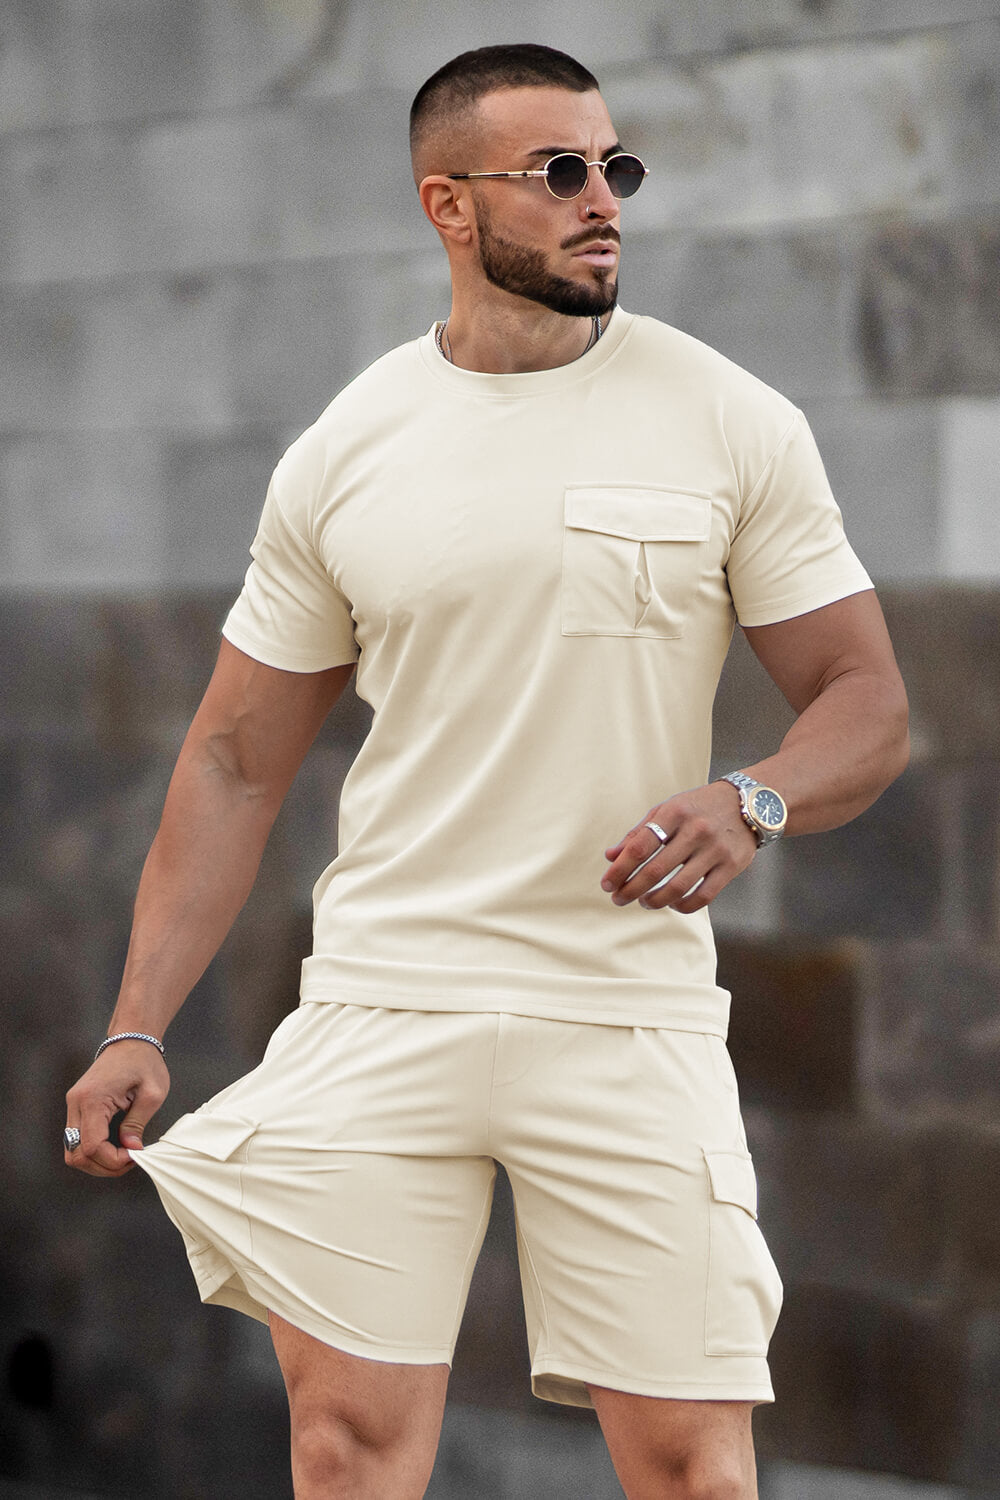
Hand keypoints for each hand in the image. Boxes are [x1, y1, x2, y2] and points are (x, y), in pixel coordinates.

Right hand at [64, 1042, 169, 1177]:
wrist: (131, 1039)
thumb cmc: (144, 1061)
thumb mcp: (152, 1093)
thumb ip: (138, 1123)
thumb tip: (131, 1149)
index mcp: (93, 1099)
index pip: (92, 1147)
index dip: (112, 1161)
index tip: (135, 1156)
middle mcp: (76, 1103)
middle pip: (76, 1154)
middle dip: (103, 1166)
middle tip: (129, 1161)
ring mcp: (73, 1104)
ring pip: (72, 1151)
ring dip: (96, 1161)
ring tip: (122, 1157)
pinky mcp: (77, 1106)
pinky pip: (76, 1139)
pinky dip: (92, 1151)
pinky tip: (113, 1148)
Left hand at [601, 781, 757, 913]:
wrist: (749, 802)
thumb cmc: (699, 807)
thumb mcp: (668, 809)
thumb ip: (639, 832)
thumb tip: (611, 857)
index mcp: (675, 812)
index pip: (639, 846)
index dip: (620, 869)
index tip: (607, 884)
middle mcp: (695, 830)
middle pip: (655, 870)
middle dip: (631, 889)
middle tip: (618, 899)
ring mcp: (715, 849)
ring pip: (677, 887)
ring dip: (654, 901)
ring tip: (644, 902)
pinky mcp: (731, 866)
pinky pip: (704, 896)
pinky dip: (683, 906)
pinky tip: (672, 905)